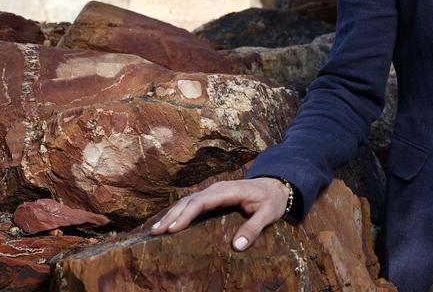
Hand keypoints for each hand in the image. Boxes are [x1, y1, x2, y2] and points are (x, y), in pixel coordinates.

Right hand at [149, 177, 289, 250]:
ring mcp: (214, 191)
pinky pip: (192, 203)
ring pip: (187, 201)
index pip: (202, 201)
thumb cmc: (272, 200)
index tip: (173, 229)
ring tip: (155, 230)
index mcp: (228, 191)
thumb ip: (254, 228)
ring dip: (171, 214)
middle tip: (156, 232)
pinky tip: (168, 223)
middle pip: (189, 201)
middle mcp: (217, 189)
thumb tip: (237, 246)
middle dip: (171, 216)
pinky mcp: (213, 196)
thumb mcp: (269, 214)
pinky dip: (178, 212)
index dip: (186, 215)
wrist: (277, 185)